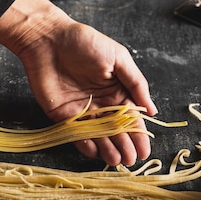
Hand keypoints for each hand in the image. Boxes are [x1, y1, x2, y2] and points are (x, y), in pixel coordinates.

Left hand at [0, 0, 157, 166]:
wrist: (48, 39)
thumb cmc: (85, 42)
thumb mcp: (118, 57)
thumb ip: (136, 83)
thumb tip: (151, 110)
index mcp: (116, 90)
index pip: (130, 117)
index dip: (138, 133)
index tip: (144, 149)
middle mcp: (100, 103)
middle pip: (115, 130)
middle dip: (125, 145)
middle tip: (131, 159)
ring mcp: (81, 110)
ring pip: (97, 135)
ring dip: (107, 148)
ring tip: (116, 160)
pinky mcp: (62, 115)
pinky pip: (75, 133)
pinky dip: (84, 144)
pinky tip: (95, 152)